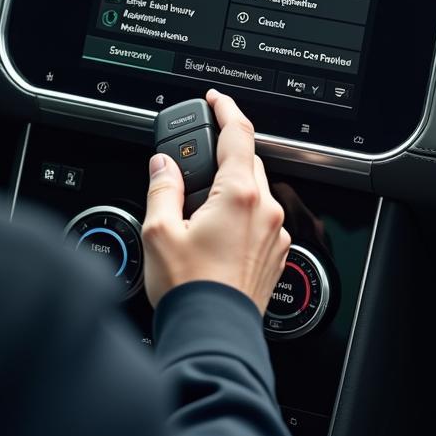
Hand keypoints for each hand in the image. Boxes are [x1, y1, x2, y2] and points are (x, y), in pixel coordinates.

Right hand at [142, 90, 290, 313]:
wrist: (213, 335)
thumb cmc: (190, 289)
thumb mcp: (159, 230)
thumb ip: (162, 187)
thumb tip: (162, 166)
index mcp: (239, 194)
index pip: (238, 133)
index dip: (226, 109)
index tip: (215, 99)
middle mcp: (265, 209)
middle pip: (247, 161)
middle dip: (222, 154)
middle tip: (193, 163)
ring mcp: (274, 232)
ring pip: (255, 190)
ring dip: (231, 186)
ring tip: (199, 206)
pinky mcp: (275, 253)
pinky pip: (260, 217)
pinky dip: (240, 212)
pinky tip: (215, 229)